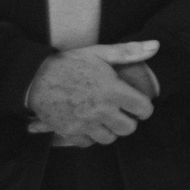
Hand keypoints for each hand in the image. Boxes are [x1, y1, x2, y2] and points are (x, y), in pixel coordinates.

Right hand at [24, 41, 160, 146]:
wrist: (34, 78)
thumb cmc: (68, 64)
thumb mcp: (99, 53)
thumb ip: (128, 52)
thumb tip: (155, 46)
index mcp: (112, 91)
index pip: (142, 108)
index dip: (145, 108)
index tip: (140, 105)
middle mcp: (100, 110)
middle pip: (128, 128)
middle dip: (129, 121)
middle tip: (123, 112)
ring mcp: (84, 123)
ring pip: (109, 138)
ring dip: (110, 130)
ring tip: (106, 118)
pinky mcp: (68, 131)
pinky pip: (87, 143)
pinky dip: (90, 136)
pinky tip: (89, 125)